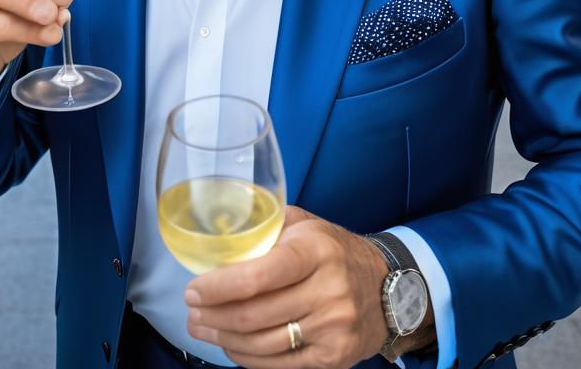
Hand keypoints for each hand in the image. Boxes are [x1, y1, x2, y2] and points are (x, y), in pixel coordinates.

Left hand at [185, 206, 432, 367]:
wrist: (389, 287)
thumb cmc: (336, 251)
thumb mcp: (306, 225)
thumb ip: (267, 228)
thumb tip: (219, 237)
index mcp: (315, 250)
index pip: (258, 275)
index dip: (218, 286)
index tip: (193, 290)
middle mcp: (327, 290)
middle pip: (254, 315)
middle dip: (213, 316)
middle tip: (191, 313)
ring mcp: (332, 328)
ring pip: (263, 344)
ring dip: (224, 340)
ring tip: (204, 329)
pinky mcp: (334, 358)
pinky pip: (279, 365)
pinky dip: (249, 359)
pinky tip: (232, 346)